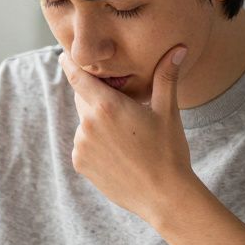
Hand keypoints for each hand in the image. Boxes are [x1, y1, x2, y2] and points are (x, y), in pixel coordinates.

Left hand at [60, 46, 198, 227]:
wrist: (164, 196)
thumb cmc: (169, 151)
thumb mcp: (168, 111)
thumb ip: (166, 76)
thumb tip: (180, 47)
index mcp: (106, 106)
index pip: (77, 76)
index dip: (70, 63)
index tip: (64, 55)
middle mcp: (87, 124)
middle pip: (84, 98)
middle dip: (97, 96)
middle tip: (123, 107)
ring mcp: (81, 145)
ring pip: (85, 122)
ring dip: (98, 122)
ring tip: (127, 138)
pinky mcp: (79, 164)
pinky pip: (84, 144)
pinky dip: (96, 143)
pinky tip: (119, 153)